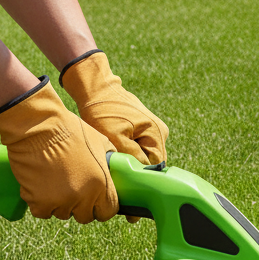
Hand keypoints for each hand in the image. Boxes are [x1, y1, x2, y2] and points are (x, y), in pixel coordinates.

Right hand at [0, 77, 117, 222]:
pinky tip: (40, 188)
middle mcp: (83, 197)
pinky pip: (43, 212)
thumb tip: (114, 170)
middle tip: (72, 191)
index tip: (95, 202)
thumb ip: (109, 162)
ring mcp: (60, 201)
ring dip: (60, 203)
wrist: (37, 126)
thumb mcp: (100, 143)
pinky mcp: (39, 201)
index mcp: (101, 185)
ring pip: (63, 213)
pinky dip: (40, 203)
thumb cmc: (69, 130)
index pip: (107, 212)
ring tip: (55, 184)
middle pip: (85, 216)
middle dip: (80, 206)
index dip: (101, 207)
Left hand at [60, 50, 167, 165]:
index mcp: (157, 133)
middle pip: (152, 159)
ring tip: (117, 147)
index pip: (156, 164)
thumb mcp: (115, 137)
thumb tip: (143, 171)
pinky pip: (142, 144)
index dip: (141, 170)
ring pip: (146, 152)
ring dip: (133, 154)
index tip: (124, 168)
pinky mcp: (147, 126)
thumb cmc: (103, 111)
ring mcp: (155, 128)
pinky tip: (119, 140)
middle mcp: (161, 131)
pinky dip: (131, 146)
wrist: (97, 88)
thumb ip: (133, 156)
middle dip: (136, 161)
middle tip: (118, 157)